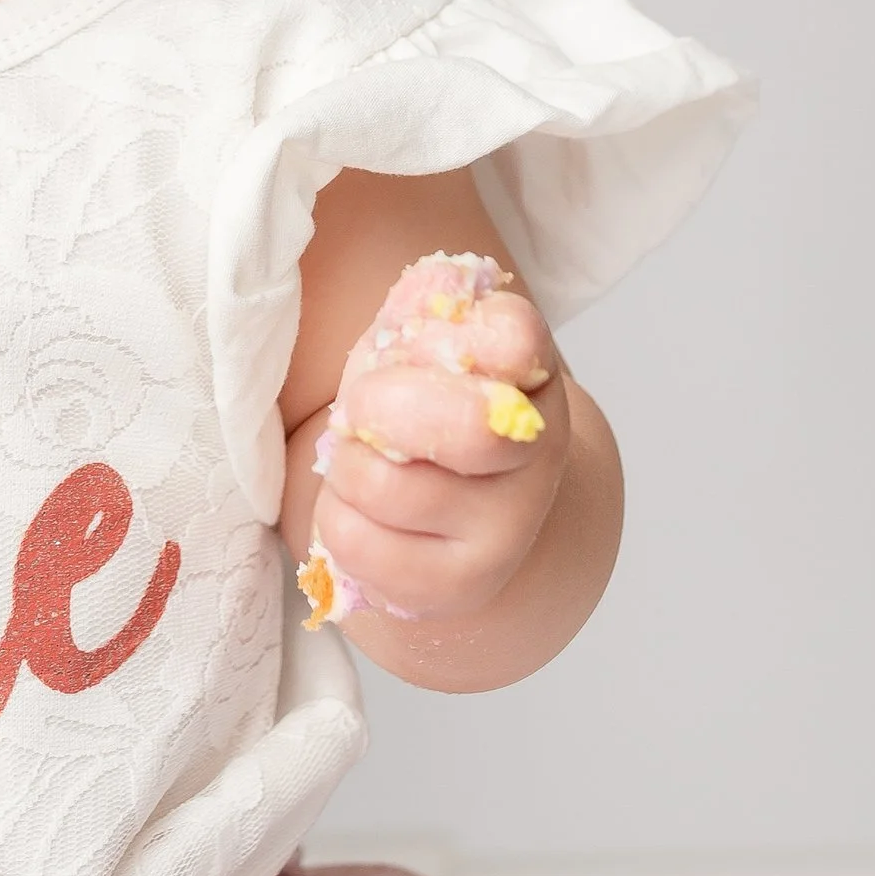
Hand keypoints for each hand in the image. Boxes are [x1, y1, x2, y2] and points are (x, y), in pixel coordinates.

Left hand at [302, 253, 567, 627]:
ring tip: (367, 463)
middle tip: (364, 411)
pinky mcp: (461, 585)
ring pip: (383, 485)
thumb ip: (419, 312)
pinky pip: (356, 542)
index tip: (416, 351)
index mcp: (531, 370)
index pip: (509, 338)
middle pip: (462, 426)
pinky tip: (365, 513)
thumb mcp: (417, 343)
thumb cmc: (420, 404)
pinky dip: (336, 519)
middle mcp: (538, 450)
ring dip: (347, 467)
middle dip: (379, 408)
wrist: (456, 512)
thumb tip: (430, 291)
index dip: (438, 338)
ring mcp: (509, 526)